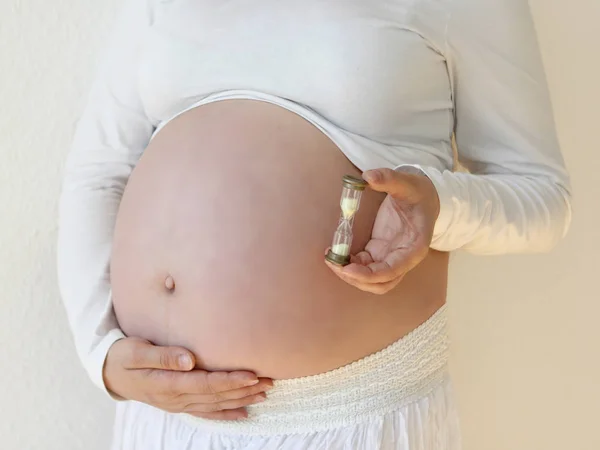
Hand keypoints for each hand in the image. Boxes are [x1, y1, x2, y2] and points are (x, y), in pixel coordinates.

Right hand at [103, 337, 272, 419]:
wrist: (109, 373)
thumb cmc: (123, 356)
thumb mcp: (136, 352)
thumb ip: (163, 355)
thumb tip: (189, 360)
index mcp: (167, 384)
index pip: (205, 384)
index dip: (230, 380)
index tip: (252, 374)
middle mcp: (176, 398)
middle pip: (216, 396)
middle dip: (244, 389)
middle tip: (269, 381)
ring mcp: (178, 404)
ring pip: (215, 405)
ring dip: (241, 400)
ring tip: (264, 393)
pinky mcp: (179, 404)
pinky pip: (206, 412)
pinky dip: (226, 413)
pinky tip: (244, 413)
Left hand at [325, 168, 439, 294]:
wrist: (425, 196)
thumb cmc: (419, 192)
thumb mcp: (407, 182)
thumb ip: (389, 178)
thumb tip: (368, 176)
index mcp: (414, 247)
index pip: (392, 271)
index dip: (369, 274)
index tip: (347, 268)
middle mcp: (403, 258)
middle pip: (381, 283)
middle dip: (356, 279)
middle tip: (333, 262)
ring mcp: (391, 257)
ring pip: (372, 280)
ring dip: (351, 276)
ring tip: (331, 260)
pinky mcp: (379, 252)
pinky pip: (364, 267)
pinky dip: (350, 265)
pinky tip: (336, 253)